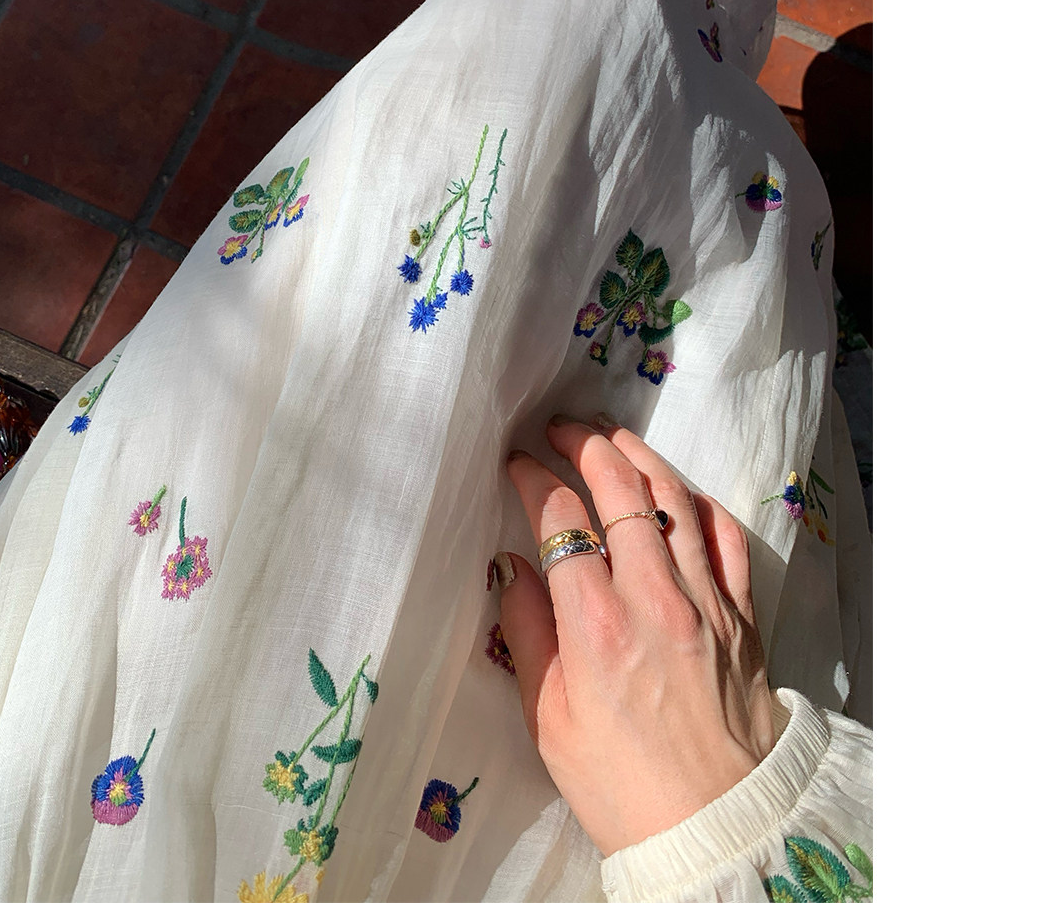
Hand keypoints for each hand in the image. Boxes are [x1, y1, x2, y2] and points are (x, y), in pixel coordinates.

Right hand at [498, 416, 778, 857]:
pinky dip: (699, 503)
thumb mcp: (548, 719)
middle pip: (620, 489)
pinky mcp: (742, 616)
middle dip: (585, 445)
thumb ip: (527, 634)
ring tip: (612, 438)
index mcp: (596, 625)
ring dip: (639, 457)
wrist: (716, 828)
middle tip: (560, 429)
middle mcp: (653, 598)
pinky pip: (726, 537)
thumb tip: (514, 567)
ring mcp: (705, 602)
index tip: (517, 464)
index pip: (561, 516)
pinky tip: (678, 492)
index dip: (535, 477)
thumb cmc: (620, 785)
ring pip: (674, 498)